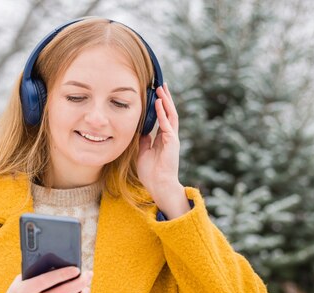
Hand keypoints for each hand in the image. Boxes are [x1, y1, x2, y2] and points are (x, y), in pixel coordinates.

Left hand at [137, 82, 180, 199]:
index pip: (162, 118)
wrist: (158, 185)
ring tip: (161, 89)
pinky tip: (159, 103)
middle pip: (169, 113)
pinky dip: (163, 113)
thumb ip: (144, 141)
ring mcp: (172, 138)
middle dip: (165, 99)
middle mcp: (170, 136)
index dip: (160, 106)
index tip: (155, 95)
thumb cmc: (151, 173)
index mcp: (163, 139)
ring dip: (166, 101)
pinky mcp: (172, 142)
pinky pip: (167, 123)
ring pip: (171, 115)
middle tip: (161, 85)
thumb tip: (141, 131)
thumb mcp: (143, 152)